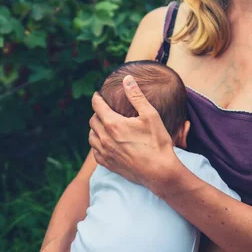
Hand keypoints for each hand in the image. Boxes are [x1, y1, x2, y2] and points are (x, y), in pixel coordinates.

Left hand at [89, 75, 178, 190]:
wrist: (160, 172)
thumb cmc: (157, 143)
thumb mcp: (150, 116)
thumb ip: (136, 96)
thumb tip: (127, 79)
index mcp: (113, 124)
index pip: (97, 106)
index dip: (97, 98)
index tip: (98, 95)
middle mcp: (105, 138)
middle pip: (92, 120)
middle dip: (97, 113)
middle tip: (105, 110)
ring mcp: (105, 153)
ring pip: (91, 136)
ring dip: (95, 128)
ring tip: (104, 125)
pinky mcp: (108, 164)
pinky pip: (94, 151)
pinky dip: (97, 144)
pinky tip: (105, 142)